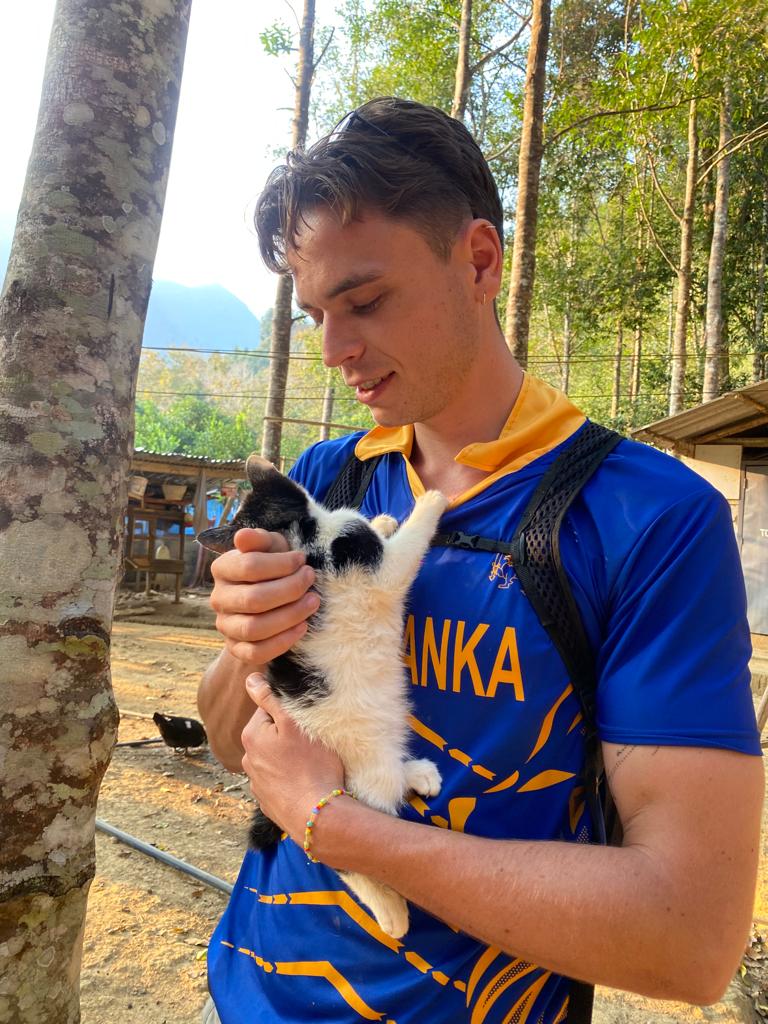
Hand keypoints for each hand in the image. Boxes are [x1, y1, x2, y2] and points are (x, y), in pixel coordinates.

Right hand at [209, 528, 319, 663]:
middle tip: (310, 580)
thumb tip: (242, 537)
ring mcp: (226, 626)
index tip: (302, 560)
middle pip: (254, 599)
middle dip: (289, 589)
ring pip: (255, 628)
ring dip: (290, 615)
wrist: (268, 603)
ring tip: (312, 602)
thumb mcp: (270, 548)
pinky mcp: (237, 648)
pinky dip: (283, 641)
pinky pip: (257, 652)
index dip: (281, 564)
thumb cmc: (272, 569)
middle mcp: (219, 598)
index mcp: (222, 569)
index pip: (249, 566)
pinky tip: (303, 627)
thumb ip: (260, 540)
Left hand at [241, 676, 344, 843]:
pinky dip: (289, 779)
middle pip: (270, 735)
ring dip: (288, 758)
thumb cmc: (311, 766)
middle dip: (287, 735)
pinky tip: (305, 782)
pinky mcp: (267, 802)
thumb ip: (269, 699)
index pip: (268, 710)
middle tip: (311, 742)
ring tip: (310, 764)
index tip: (306, 722)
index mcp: (252, 736)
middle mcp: (247, 759)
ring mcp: (256, 783)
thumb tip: (250, 679)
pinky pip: (278, 781)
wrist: (317, 815)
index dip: (289, 713)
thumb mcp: (293, 724)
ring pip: (274, 759)